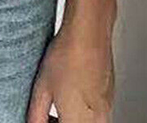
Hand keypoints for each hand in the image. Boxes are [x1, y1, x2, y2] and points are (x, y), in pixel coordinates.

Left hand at [27, 0, 116, 122]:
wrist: (89, 32)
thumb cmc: (68, 56)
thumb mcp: (42, 88)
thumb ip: (36, 113)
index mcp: (78, 122)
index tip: (41, 120)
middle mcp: (97, 119)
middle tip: (47, 115)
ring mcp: (106, 107)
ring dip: (72, 119)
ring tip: (57, 104)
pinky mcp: (110, 95)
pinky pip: (97, 114)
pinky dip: (83, 110)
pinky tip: (71, 92)